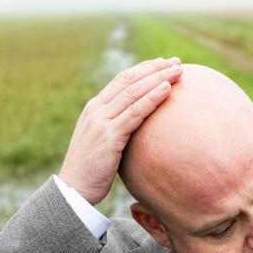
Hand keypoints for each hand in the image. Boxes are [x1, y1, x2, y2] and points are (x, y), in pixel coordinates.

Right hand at [58, 56, 181, 204]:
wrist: (73, 190)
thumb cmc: (91, 171)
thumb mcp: (102, 143)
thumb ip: (115, 129)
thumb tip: (138, 127)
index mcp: (94, 109)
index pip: (121, 80)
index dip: (144, 69)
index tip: (163, 63)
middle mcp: (96, 110)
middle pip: (129, 80)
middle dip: (154, 68)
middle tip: (177, 61)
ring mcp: (101, 122)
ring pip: (133, 92)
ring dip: (158, 78)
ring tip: (178, 71)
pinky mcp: (108, 137)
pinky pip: (134, 113)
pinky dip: (152, 98)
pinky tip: (167, 89)